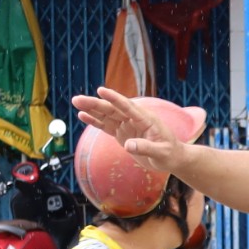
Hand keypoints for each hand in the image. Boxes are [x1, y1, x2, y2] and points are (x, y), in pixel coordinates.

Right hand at [72, 85, 199, 174]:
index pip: (128, 106)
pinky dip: (95, 121)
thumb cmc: (170, 154)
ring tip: (76, 103)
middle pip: (112, 109)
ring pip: (107, 115)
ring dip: (91, 109)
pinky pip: (106, 126)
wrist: (172, 158)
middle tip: (77, 99)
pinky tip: (83, 115)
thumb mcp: (161, 153)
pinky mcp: (122, 133)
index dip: (114, 99)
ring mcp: (127, 125)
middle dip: (95, 103)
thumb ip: (146, 148)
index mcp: (146, 119)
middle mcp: (135, 119)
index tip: (101, 90)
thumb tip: (128, 145)